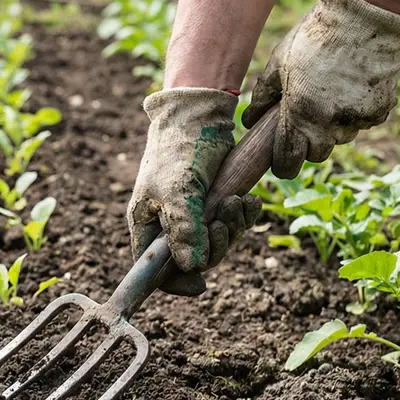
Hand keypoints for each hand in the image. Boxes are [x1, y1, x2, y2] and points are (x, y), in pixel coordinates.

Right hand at [128, 88, 261, 296]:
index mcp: (148, 225)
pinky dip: (244, 217)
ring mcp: (194, 214)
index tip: (200, 284)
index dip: (175, 282)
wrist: (198, 114)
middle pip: (193, 260)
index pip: (154, 269)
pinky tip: (252, 201)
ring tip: (239, 202)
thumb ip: (184, 229)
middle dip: (215, 246)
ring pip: (217, 243)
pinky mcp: (216, 201)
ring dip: (232, 228)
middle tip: (224, 221)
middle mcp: (169, 224)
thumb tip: (192, 267)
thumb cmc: (177, 150)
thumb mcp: (177, 190)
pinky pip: (232, 224)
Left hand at [241, 0, 399, 178]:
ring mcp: (357, 119)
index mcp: (299, 114)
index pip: (289, 161)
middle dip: (309, 145)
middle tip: (305, 121)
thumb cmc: (313, 38)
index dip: (283, 166)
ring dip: (333, 128)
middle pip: (317, 154)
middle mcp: (328, 123)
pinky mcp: (380, 111)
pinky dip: (356, 114)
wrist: (363, 18)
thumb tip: (249, 122)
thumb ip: (262, 98)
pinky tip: (351, 89)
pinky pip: (363, 123)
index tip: (281, 164)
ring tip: (329, 96)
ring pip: (341, 139)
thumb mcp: (278, 64)